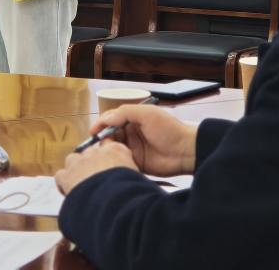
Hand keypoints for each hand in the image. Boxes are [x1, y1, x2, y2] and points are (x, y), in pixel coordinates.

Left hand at [55, 140, 137, 195]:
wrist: (112, 200)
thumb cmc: (128, 190)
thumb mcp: (136, 176)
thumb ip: (129, 171)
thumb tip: (133, 179)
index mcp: (116, 150)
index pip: (108, 145)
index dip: (106, 156)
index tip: (107, 165)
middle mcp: (96, 152)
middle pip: (89, 153)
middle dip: (90, 164)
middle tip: (95, 179)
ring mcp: (80, 162)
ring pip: (73, 160)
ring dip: (76, 170)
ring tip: (82, 184)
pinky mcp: (67, 175)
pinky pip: (61, 176)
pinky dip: (63, 183)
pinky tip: (69, 191)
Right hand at [83, 104, 198, 177]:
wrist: (185, 151)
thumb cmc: (168, 129)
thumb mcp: (147, 114)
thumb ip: (125, 113)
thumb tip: (106, 119)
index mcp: (133, 120)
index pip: (111, 120)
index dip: (101, 125)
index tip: (93, 132)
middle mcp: (131, 134)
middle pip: (109, 136)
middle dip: (103, 140)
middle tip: (102, 145)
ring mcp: (133, 149)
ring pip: (113, 150)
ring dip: (108, 152)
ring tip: (108, 154)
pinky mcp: (136, 164)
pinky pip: (121, 162)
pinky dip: (115, 162)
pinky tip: (113, 164)